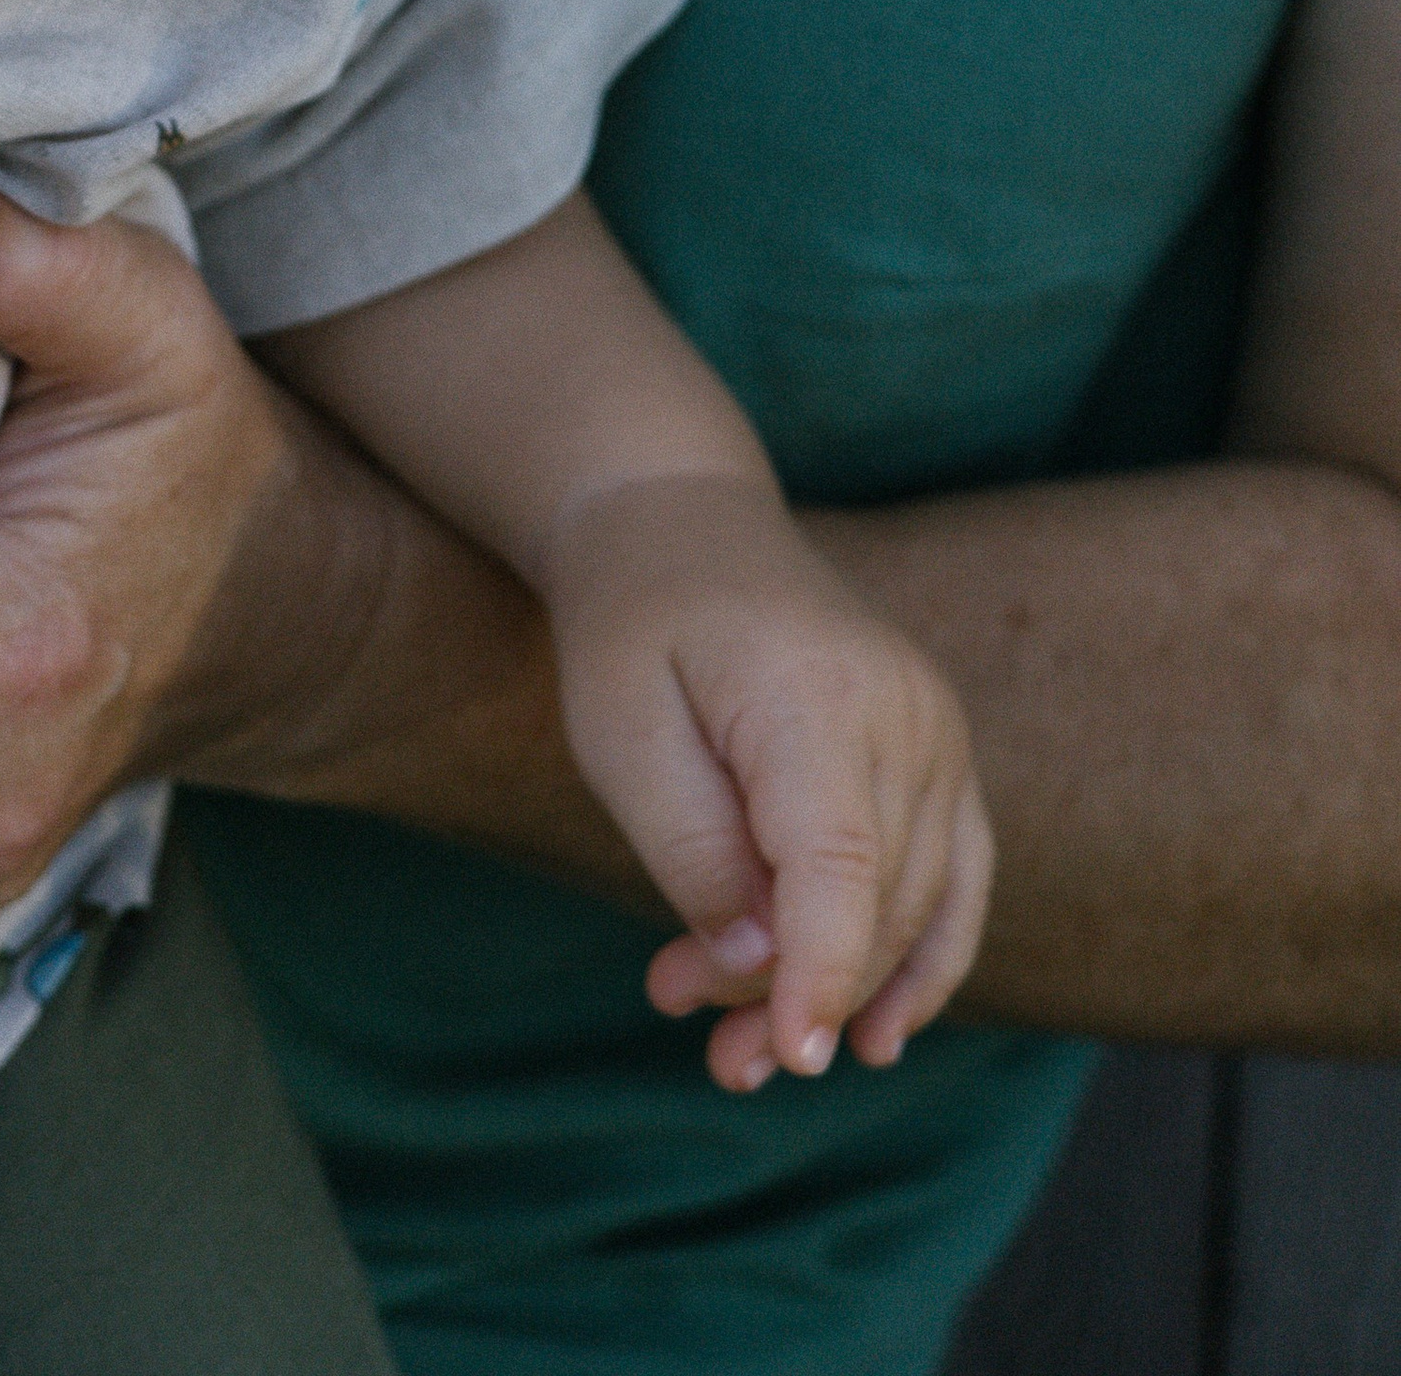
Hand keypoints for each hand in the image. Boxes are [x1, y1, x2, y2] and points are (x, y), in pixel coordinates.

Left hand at [547, 473, 993, 1094]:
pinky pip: (958, 878)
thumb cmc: (633, 623)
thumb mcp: (619, 731)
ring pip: (914, 905)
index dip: (821, 974)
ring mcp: (938, 728)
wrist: (682, 520)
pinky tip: (873, 1032)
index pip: (843, 867)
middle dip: (787, 990)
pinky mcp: (943, 748)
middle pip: (872, 902)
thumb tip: (758, 965)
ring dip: (835, 989)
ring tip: (735, 1047)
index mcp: (817, 693)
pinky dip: (923, 961)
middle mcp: (904, 711)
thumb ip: (691, 849)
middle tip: (682, 1023)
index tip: (790, 1056)